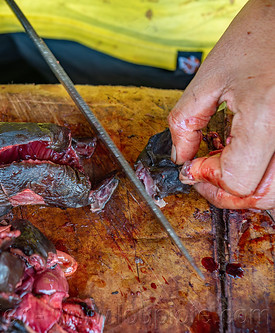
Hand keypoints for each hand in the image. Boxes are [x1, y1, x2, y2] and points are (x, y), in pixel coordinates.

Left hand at [167, 0, 274, 211]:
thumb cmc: (259, 34)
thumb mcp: (209, 77)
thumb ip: (186, 123)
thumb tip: (180, 157)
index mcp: (266, 117)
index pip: (238, 180)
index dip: (209, 179)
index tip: (194, 165)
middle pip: (264, 195)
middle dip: (228, 192)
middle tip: (207, 176)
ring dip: (249, 187)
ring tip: (227, 165)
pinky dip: (265, 174)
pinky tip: (247, 156)